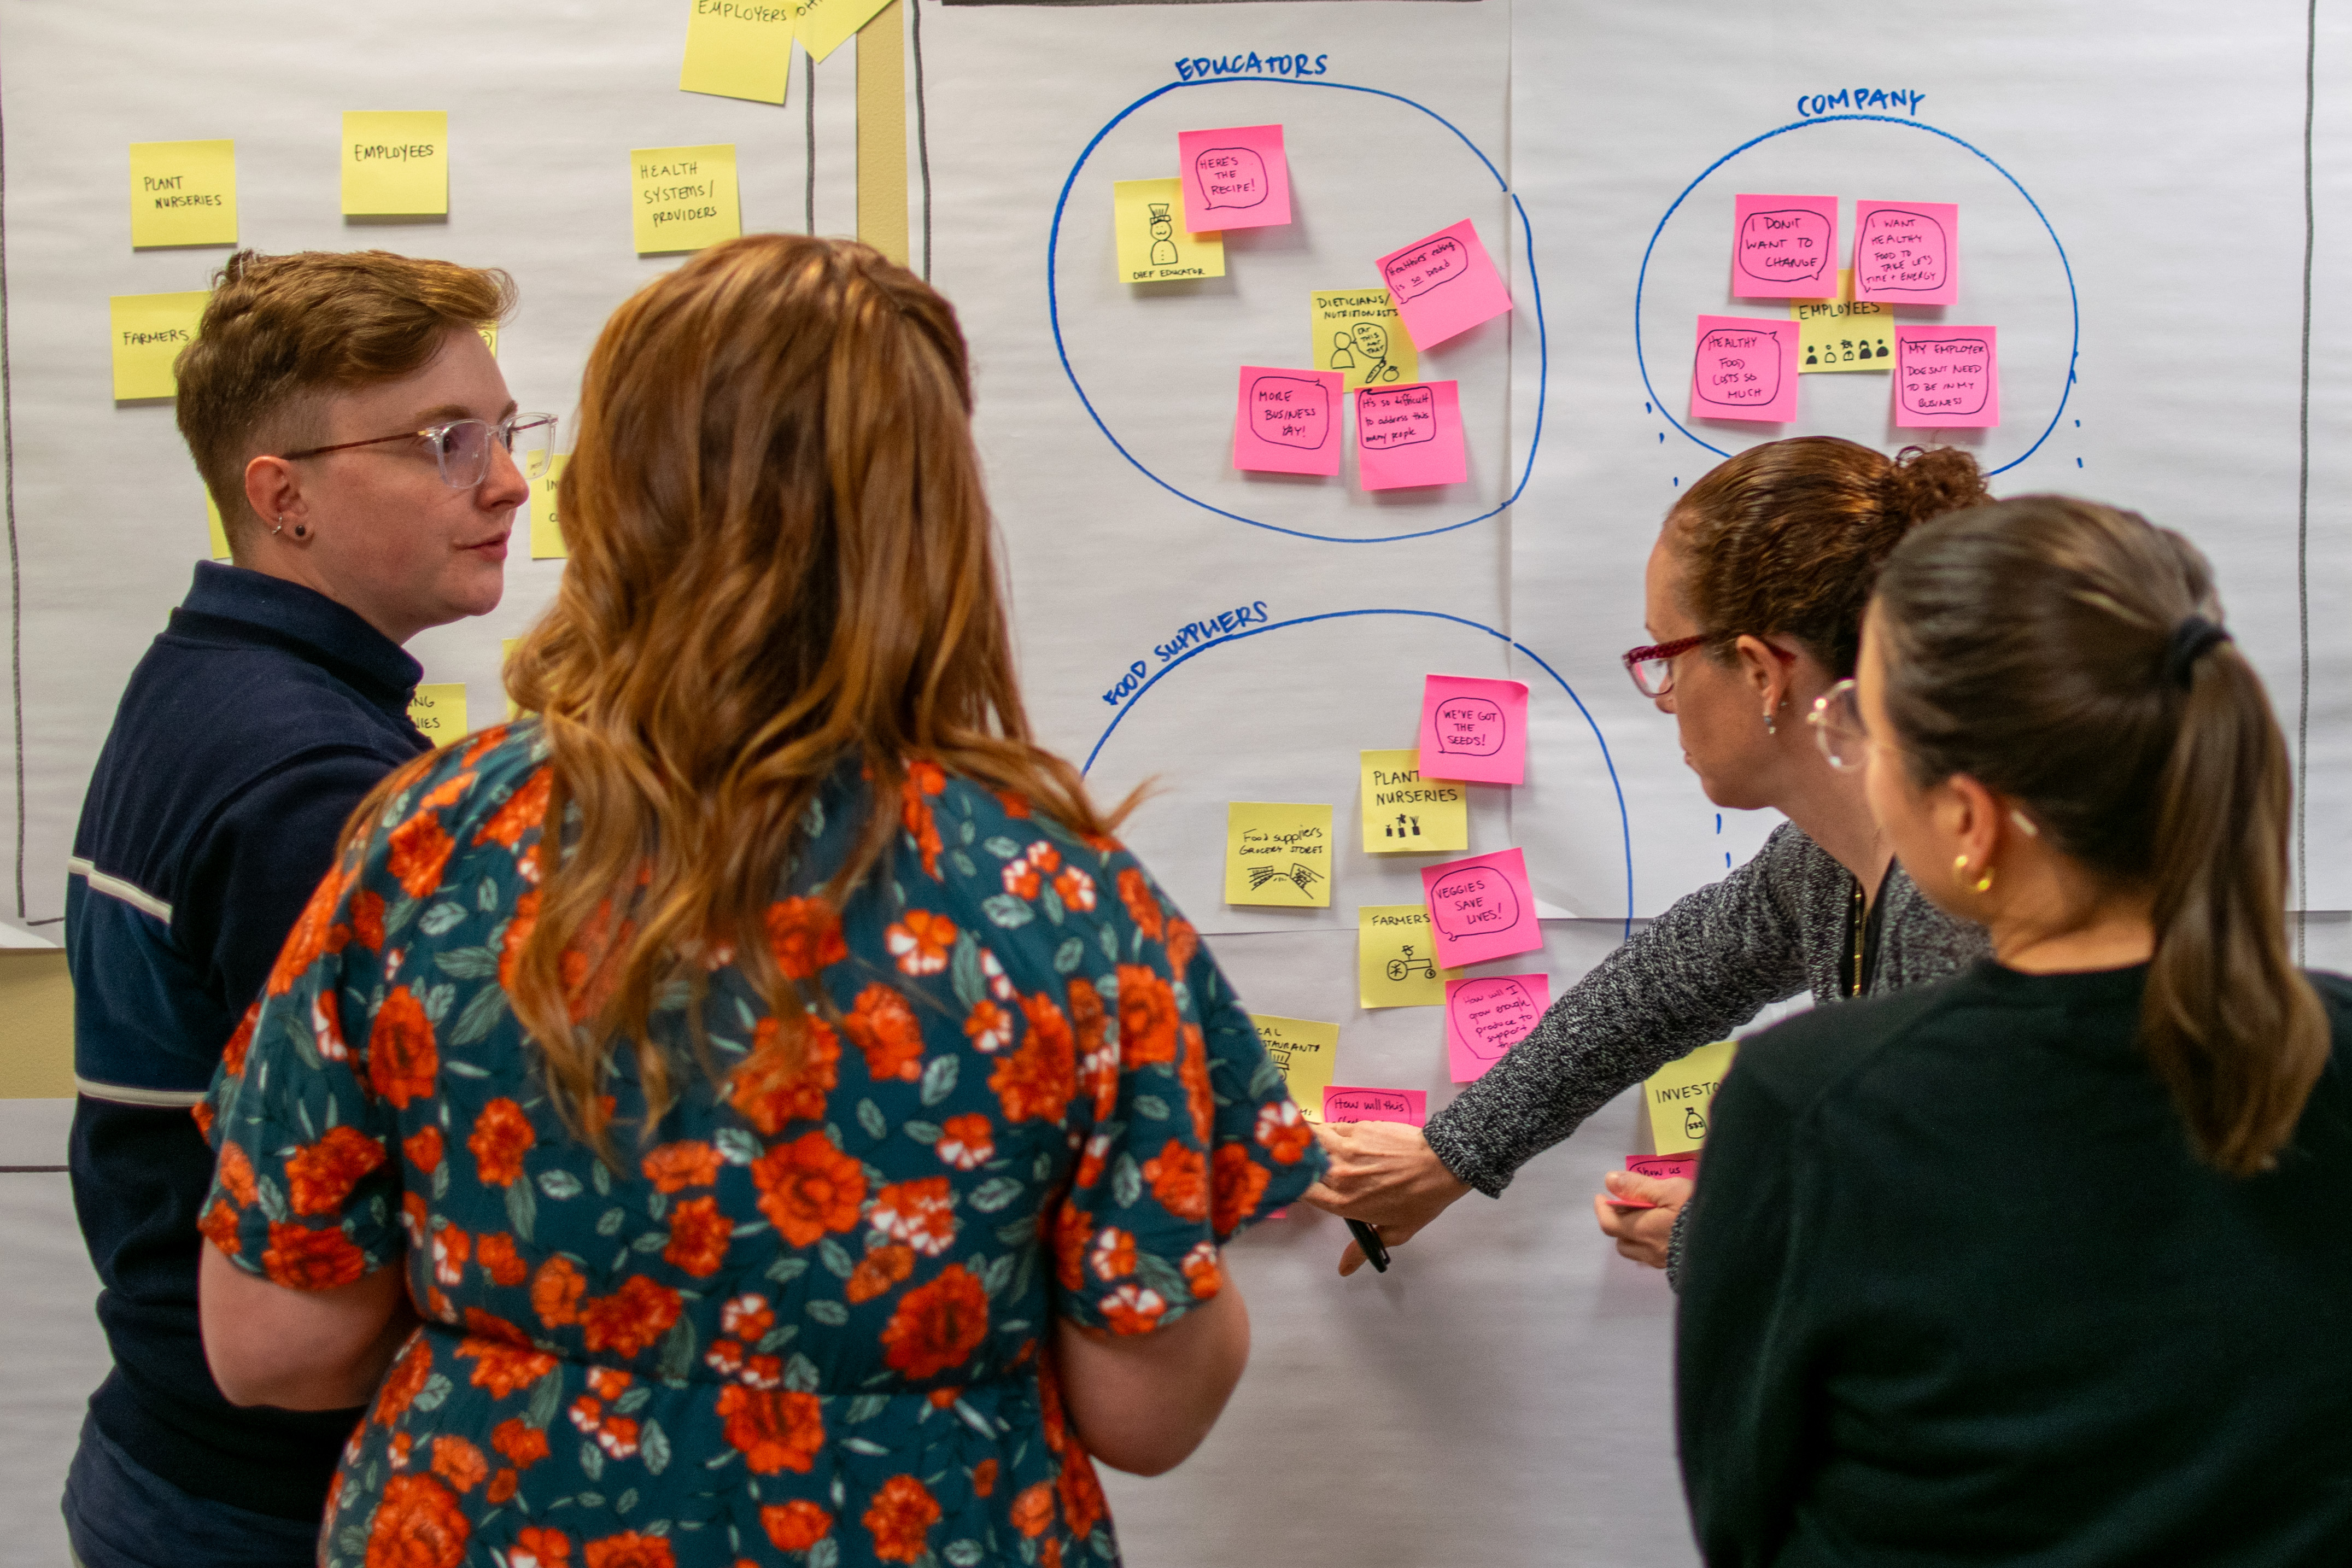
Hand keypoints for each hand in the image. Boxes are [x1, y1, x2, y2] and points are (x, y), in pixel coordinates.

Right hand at [1298, 1119, 1471, 1276]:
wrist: (1441, 1164)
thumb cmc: (1421, 1199)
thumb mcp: (1394, 1232)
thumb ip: (1361, 1250)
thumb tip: (1343, 1270)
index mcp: (1344, 1203)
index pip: (1302, 1193)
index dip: (1296, 1187)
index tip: (1299, 1185)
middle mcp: (1339, 1176)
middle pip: (1302, 1165)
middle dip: (1296, 1163)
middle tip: (1299, 1162)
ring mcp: (1346, 1149)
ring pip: (1310, 1140)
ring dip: (1306, 1141)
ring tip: (1306, 1142)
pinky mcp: (1357, 1128)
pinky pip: (1329, 1126)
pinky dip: (1324, 1129)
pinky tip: (1328, 1132)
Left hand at [1591, 1172, 1693, 1268]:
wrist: (1728, 1241)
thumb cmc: (1695, 1212)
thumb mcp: (1669, 1190)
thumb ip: (1638, 1186)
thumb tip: (1610, 1181)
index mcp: (1642, 1231)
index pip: (1609, 1224)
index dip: (1602, 1209)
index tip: (1602, 1196)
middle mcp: (1648, 1250)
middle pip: (1621, 1242)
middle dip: (1618, 1224)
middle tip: (1626, 1206)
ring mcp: (1663, 1261)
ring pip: (1637, 1253)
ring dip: (1634, 1237)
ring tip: (1645, 1220)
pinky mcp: (1678, 1266)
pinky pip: (1655, 1258)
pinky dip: (1651, 1246)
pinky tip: (1664, 1234)